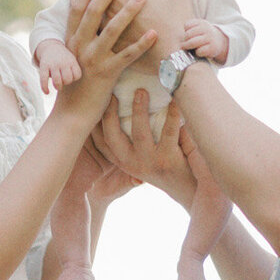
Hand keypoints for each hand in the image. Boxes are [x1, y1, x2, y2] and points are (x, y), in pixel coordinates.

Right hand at [35, 38, 81, 95]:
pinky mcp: (44, 66)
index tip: (70, 76)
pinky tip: (47, 92)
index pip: (77, 75)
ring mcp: (53, 64)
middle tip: (63, 81)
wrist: (51, 47)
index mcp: (71, 61)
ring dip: (58, 87)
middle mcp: (63, 62)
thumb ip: (75, 71)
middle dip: (66, 83)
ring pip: (57, 81)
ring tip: (57, 86)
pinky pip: (44, 80)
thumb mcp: (72, 60)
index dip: (74, 79)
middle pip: (67, 79)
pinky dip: (45, 88)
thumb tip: (79, 87)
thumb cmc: (64, 58)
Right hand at [58, 0, 155, 122]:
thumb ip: (81, 37)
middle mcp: (80, 47)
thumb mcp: (74, 57)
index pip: (78, 8)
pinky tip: (154, 34)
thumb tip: (89, 17)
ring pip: (111, 30)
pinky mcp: (107, 74)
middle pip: (93, 12)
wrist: (73, 114)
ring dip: (128, 11)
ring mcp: (93, 60)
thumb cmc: (77, 84)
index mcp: (72, 40)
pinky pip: (126, 55)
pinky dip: (141, 44)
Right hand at [89, 91, 197, 208]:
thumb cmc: (161, 164)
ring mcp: (149, 162)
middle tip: (114, 93)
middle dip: (110, 113)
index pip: (100, 140)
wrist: (185, 187)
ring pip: (140, 134)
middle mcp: (131, 163)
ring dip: (139, 110)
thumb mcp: (139, 157)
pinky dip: (172, 114)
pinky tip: (174, 101)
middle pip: (112, 137)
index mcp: (122, 160)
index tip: (97, 100)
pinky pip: (169, 132)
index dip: (95, 120)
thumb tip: (116, 104)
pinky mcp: (168, 160)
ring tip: (141, 91)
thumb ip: (128, 140)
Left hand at [181, 19, 229, 64]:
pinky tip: (198, 52)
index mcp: (201, 22)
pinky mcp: (212, 48)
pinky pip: (199, 51)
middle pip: (188, 34)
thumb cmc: (203, 35)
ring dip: (187, 47)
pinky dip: (197, 53)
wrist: (219, 42)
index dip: (185, 31)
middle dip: (184, 41)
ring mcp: (210, 38)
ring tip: (186, 48)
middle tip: (182, 45)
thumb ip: (189, 29)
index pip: (187, 25)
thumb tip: (176, 39)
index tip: (186, 35)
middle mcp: (206, 29)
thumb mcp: (198, 28)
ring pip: (192, 43)